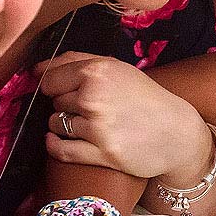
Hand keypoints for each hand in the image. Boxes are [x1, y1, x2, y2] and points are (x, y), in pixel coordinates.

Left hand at [37, 51, 213, 183]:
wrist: (178, 134)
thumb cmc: (148, 100)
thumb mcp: (119, 69)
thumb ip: (78, 61)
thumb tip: (37, 68)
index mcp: (98, 71)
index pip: (50, 79)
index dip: (55, 86)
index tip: (66, 91)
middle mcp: (95, 97)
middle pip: (54, 102)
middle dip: (66, 106)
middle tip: (90, 109)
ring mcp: (98, 127)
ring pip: (55, 124)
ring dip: (64, 126)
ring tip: (87, 125)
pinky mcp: (102, 153)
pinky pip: (60, 150)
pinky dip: (55, 146)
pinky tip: (61, 142)